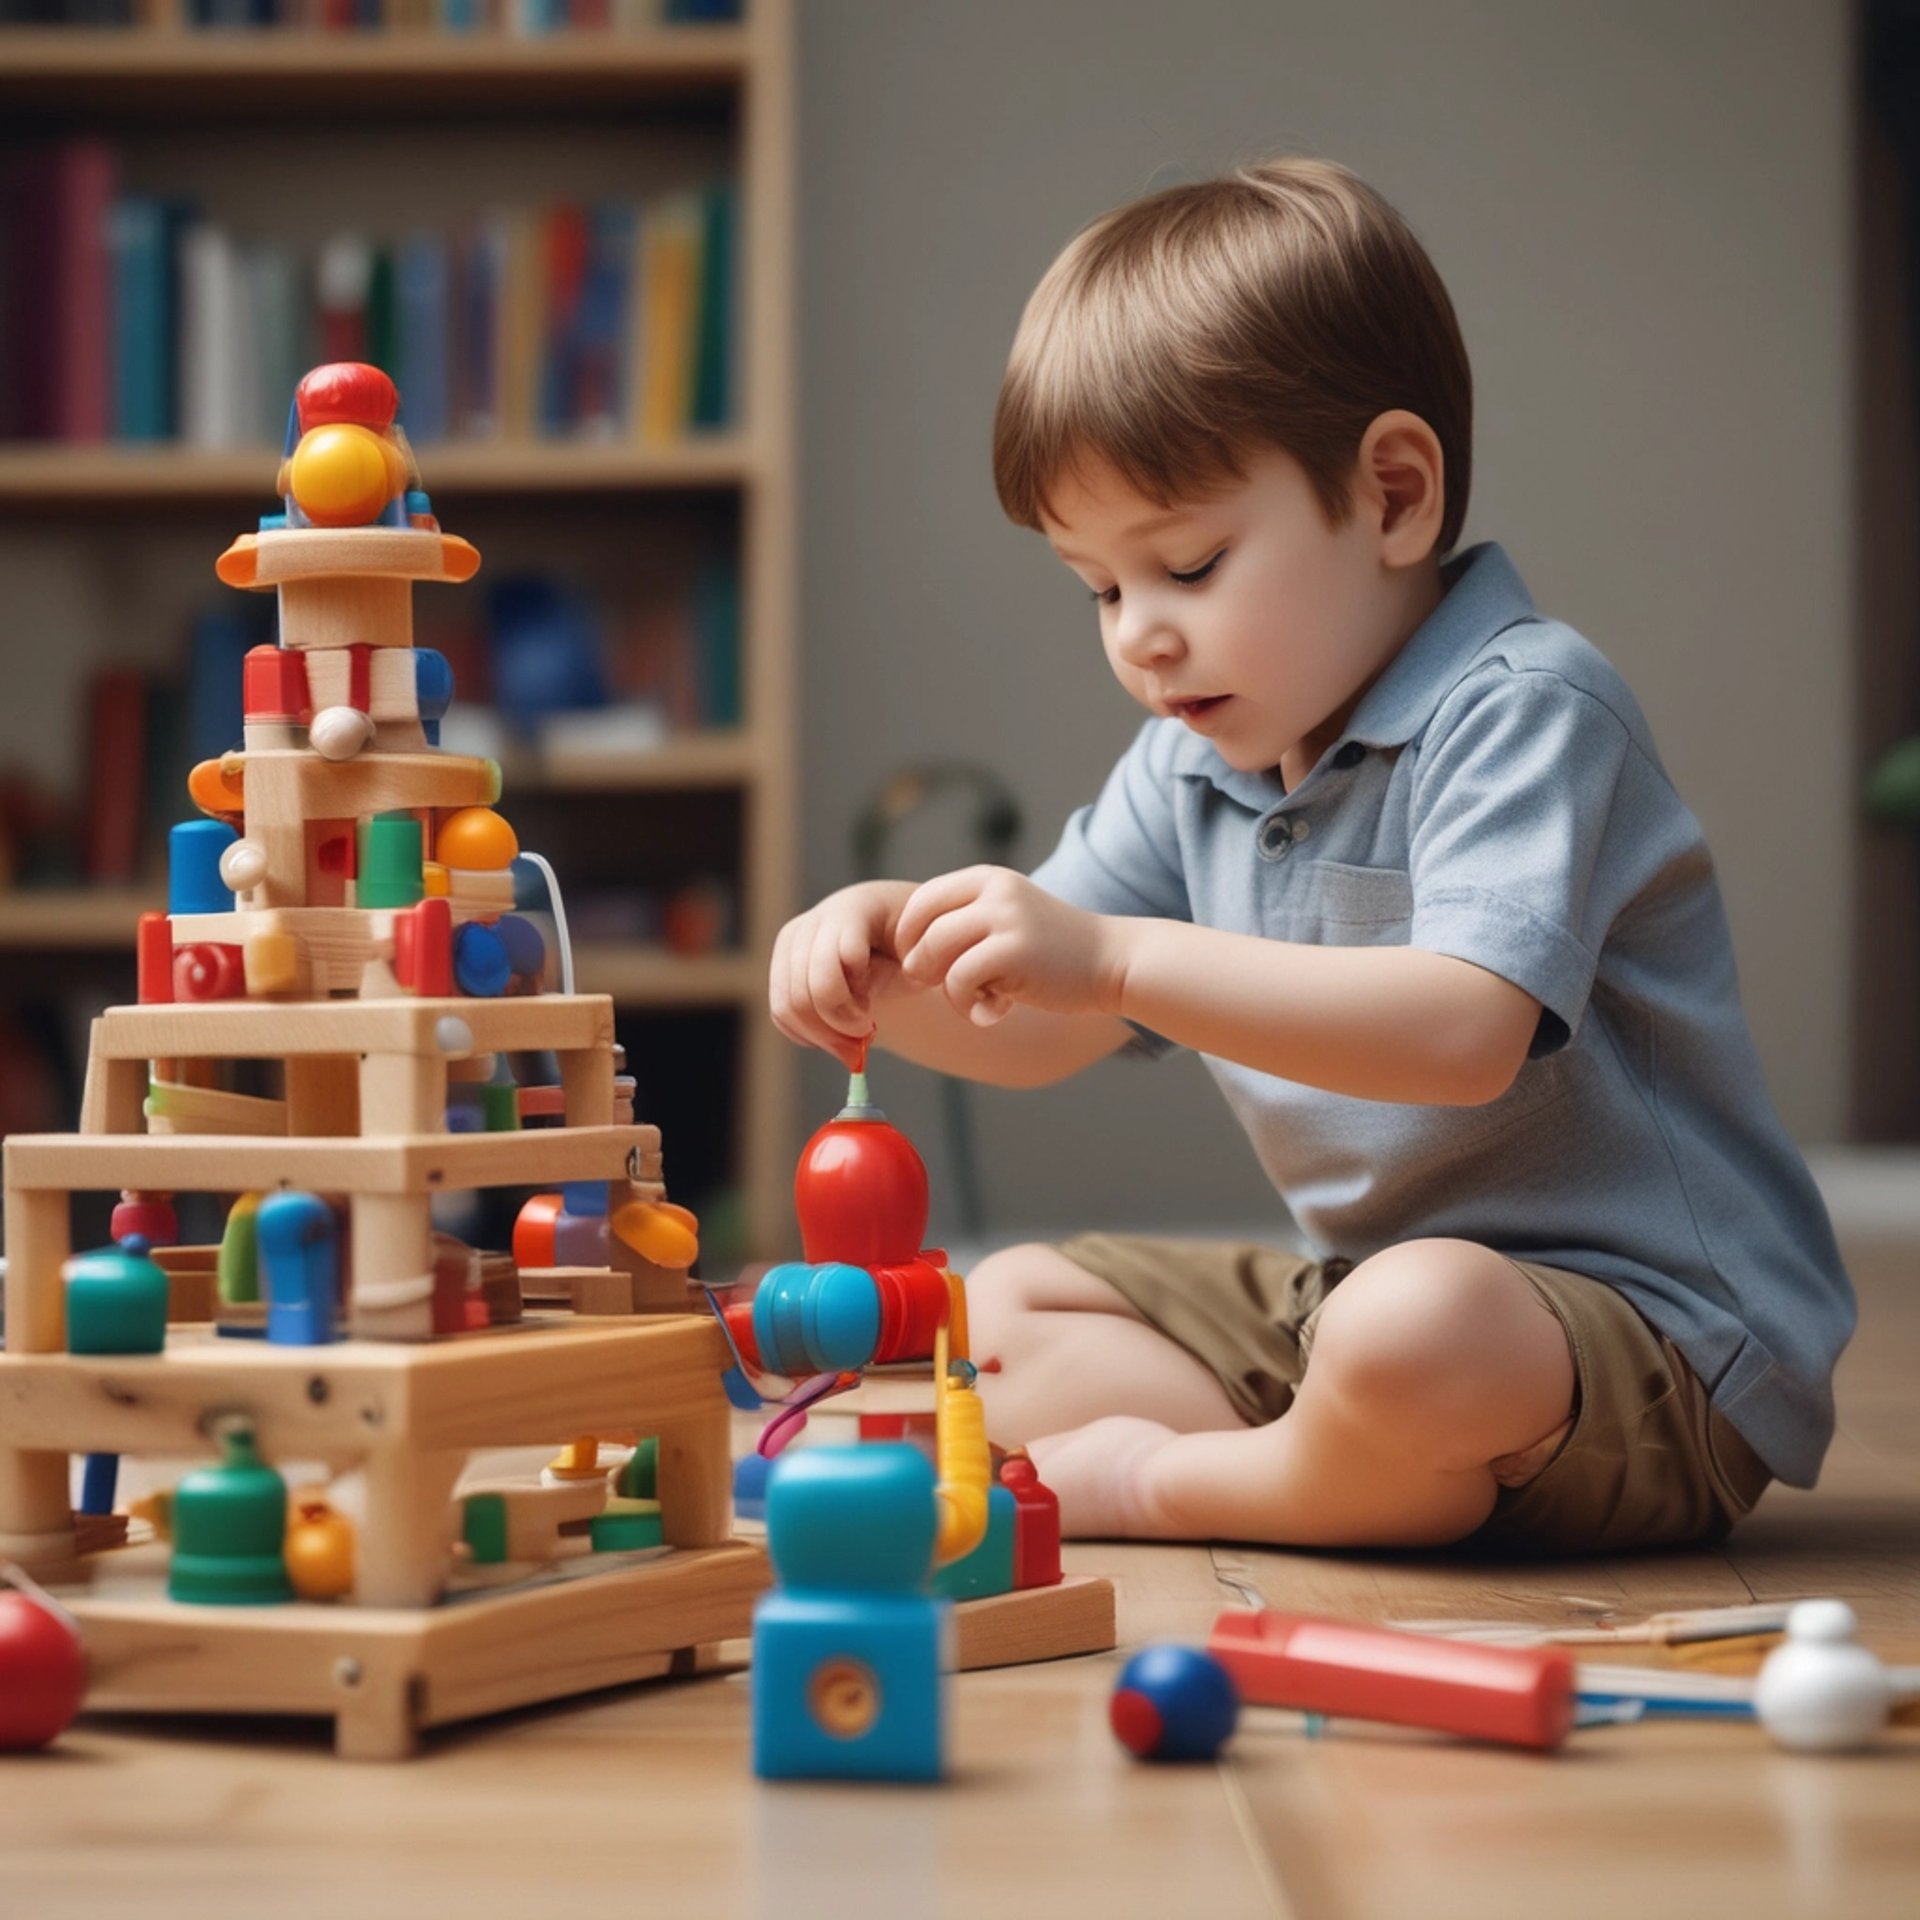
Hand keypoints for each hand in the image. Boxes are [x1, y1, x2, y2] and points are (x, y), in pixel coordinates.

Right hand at [769, 879, 914, 1067]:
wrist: (890, 937)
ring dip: (821, 1036)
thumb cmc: (912, 950)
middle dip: (835, 1029)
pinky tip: (834, 1032)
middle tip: (863, 1039)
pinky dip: (807, 1034)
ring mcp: (791, 942)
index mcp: (853, 910)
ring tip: (851, 1039)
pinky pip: (780, 1013)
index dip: (851, 1009)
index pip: (832, 969)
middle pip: (804, 993)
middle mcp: (813, 921)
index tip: (874, 1018)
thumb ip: (898, 978)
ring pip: (787, 1006)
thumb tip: (863, 1018)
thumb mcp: (920, 961)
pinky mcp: (780, 964)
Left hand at [893, 866, 1128, 1025]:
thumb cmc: (1055, 953)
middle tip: (946, 988)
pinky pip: (959, 980)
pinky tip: (994, 1013)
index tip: (922, 966)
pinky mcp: (1014, 950)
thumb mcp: (1008, 920)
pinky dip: (967, 1005)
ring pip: (936, 952)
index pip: (922, 900)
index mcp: (988, 879)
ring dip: (945, 988)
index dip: (909, 937)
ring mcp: (1005, 917)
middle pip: (922, 927)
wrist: (1113, 962)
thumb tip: (906, 948)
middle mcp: (994, 890)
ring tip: (974, 1001)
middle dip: (921, 965)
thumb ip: (966, 923)